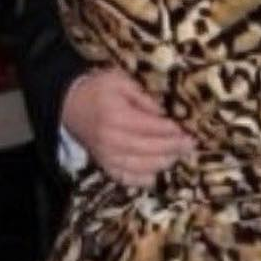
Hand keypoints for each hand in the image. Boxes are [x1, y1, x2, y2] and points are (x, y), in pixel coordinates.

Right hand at [62, 68, 193, 186]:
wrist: (69, 103)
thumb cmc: (98, 89)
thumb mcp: (120, 80)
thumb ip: (143, 96)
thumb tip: (165, 112)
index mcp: (116, 117)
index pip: (150, 128)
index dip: (172, 131)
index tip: (189, 131)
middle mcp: (111, 140)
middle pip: (149, 149)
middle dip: (173, 148)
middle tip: (191, 145)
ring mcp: (106, 156)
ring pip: (140, 166)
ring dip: (163, 163)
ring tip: (180, 156)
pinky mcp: (104, 164)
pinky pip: (125, 178)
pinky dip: (142, 179)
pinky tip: (157, 174)